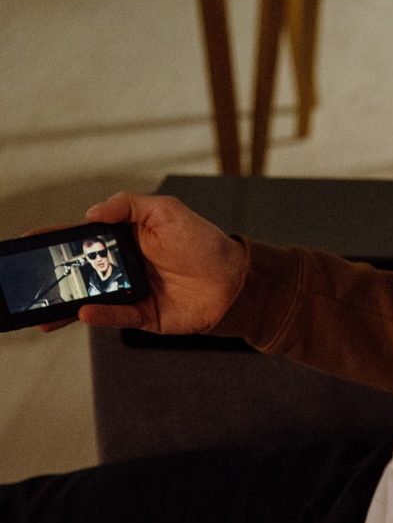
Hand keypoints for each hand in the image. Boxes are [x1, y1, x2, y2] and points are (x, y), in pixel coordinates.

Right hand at [41, 192, 246, 335]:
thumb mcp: (167, 211)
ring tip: (42, 310)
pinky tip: (84, 311)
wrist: (235, 279)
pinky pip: (116, 316)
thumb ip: (128, 205)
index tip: (28, 242)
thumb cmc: (204, 242)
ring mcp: (133, 292)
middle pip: (81, 271)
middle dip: (54, 275)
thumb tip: (91, 213)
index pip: (83, 238)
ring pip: (91, 298)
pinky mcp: (144, 315)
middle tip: (27, 279)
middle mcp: (126, 266)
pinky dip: (100, 315)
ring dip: (66, 304)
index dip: (56, 239)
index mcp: (127, 238)